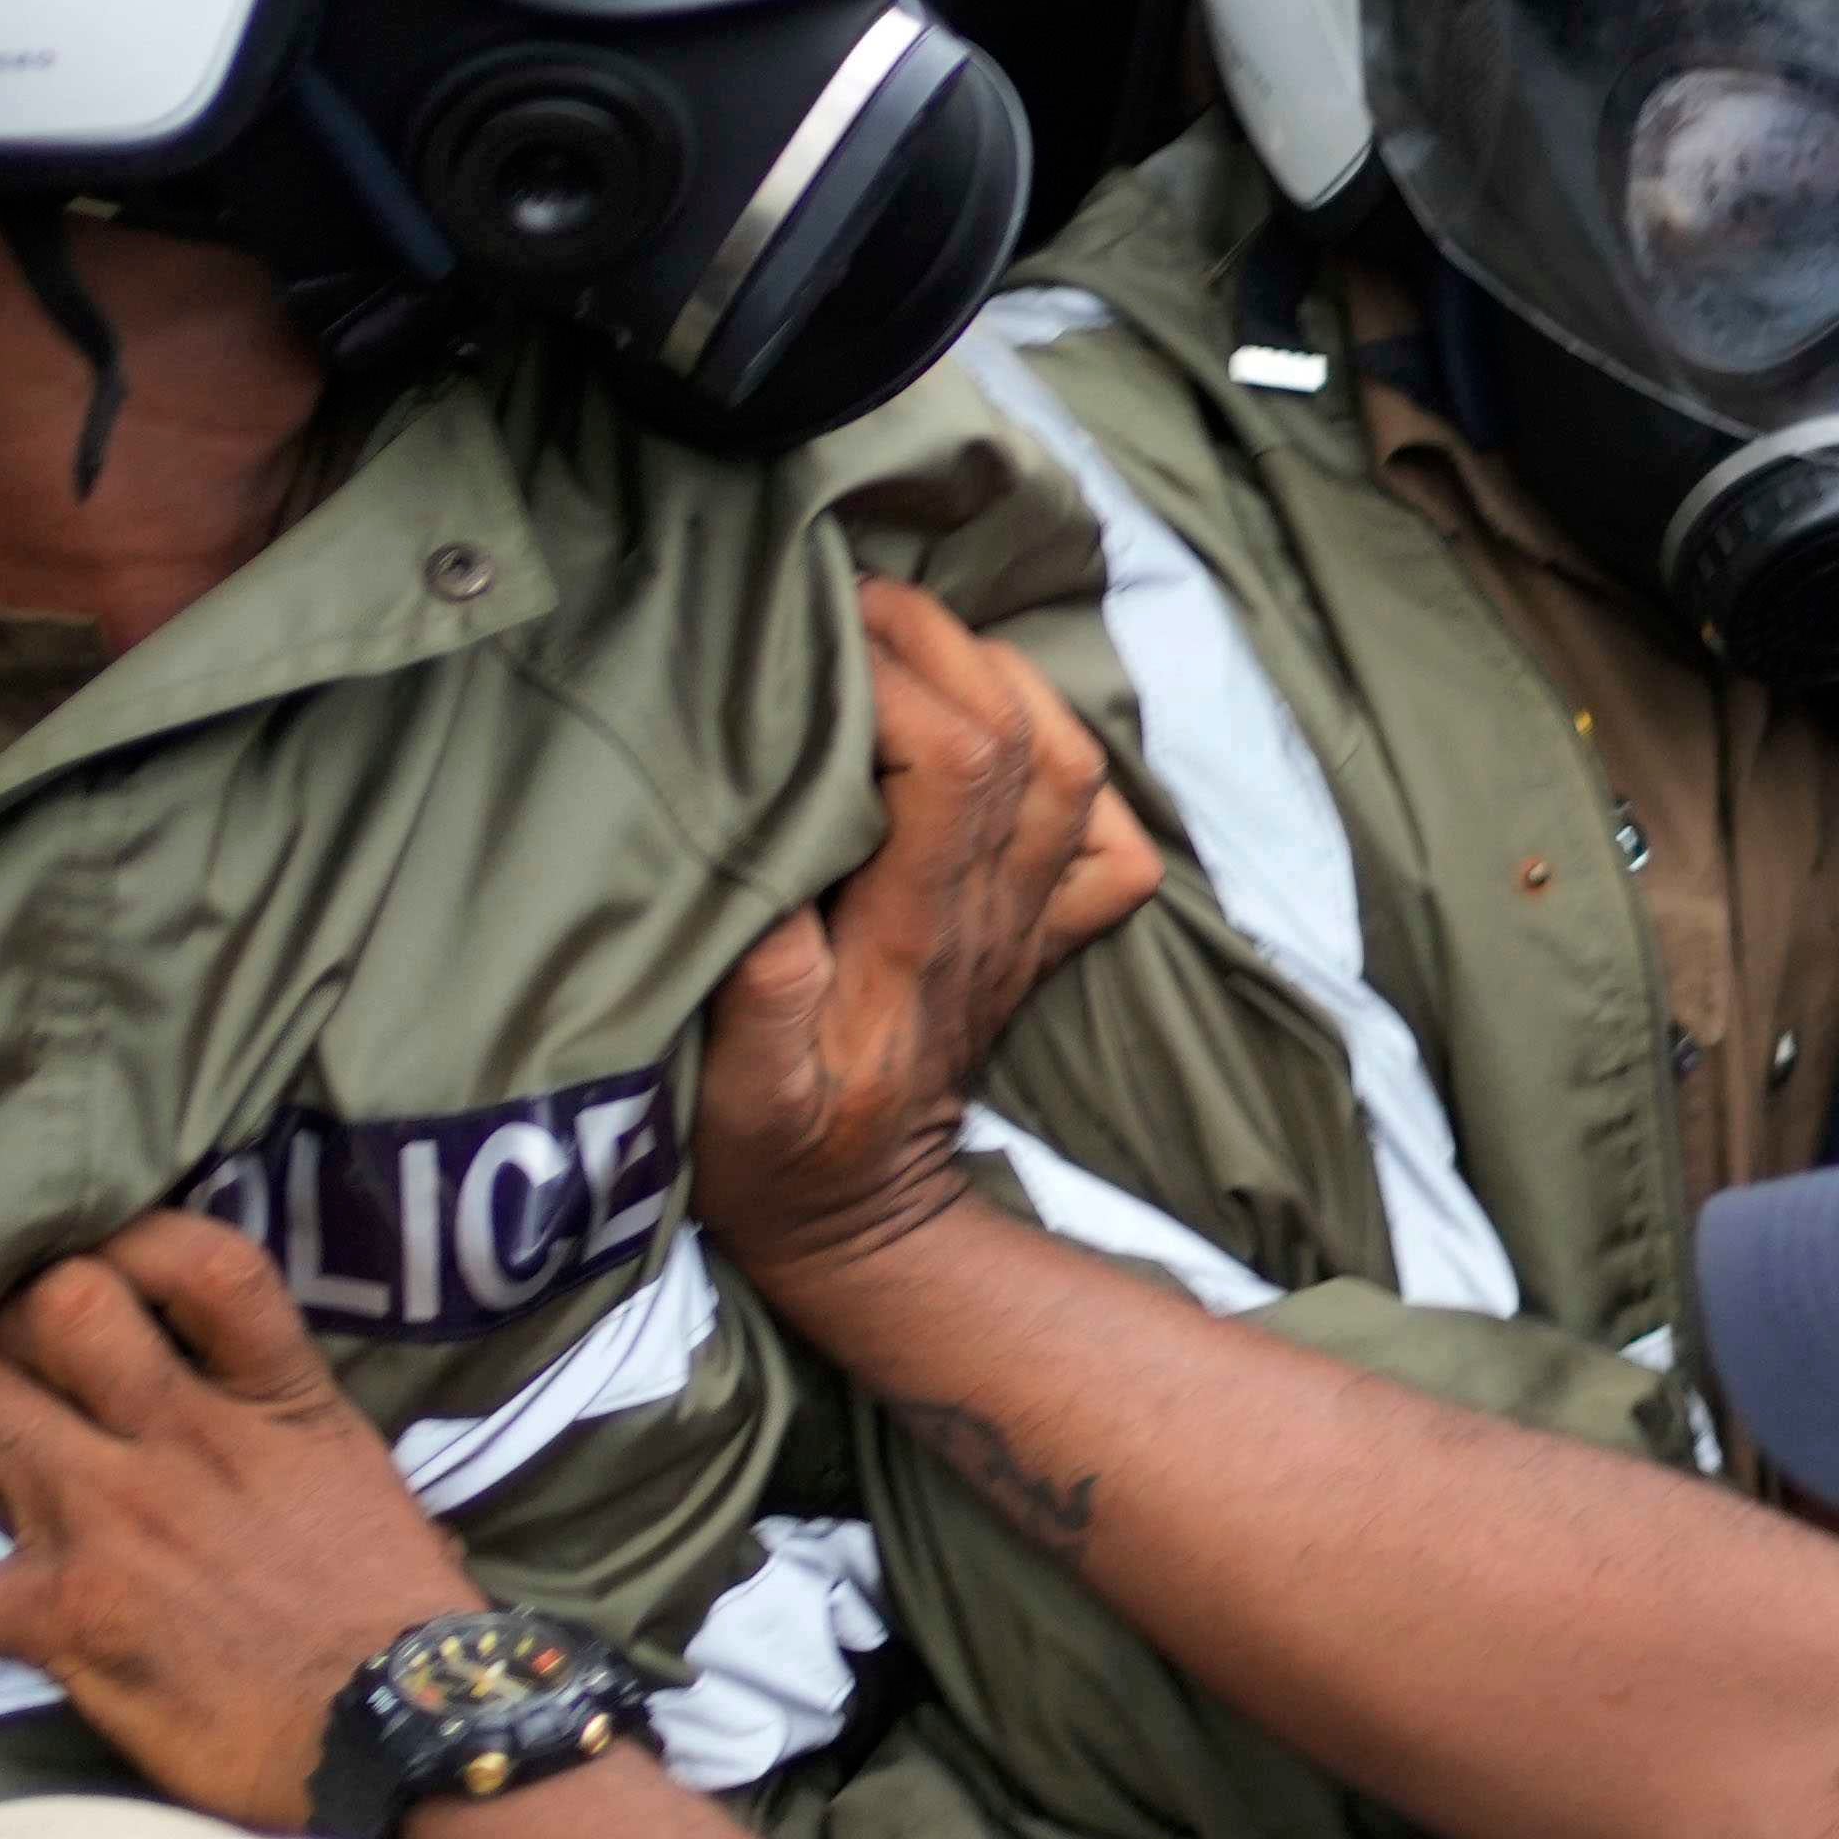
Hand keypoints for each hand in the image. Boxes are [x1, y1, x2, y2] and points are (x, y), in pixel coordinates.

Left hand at [0, 1209, 481, 1828]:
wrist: (418, 1734)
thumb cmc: (407, 1622)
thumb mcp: (368, 1487)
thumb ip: (296, 1437)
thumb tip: (263, 1441)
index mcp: (274, 1402)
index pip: (193, 1261)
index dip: (131, 1245)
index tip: (109, 1266)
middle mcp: (180, 1440)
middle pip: (47, 1315)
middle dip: (14, 1329)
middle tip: (17, 1371)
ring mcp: (112, 1524)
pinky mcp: (64, 1620)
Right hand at [694, 584, 1161, 1312]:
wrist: (866, 1235)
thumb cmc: (777, 1162)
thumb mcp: (737, 1092)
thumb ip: (759, 986)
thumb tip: (775, 871)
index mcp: (918, 938)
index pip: (948, 764)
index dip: (887, 681)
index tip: (800, 641)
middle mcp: (992, 917)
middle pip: (1018, 736)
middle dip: (937, 645)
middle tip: (840, 603)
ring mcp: (1026, 926)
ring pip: (1068, 766)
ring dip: (998, 679)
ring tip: (904, 637)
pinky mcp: (1035, 940)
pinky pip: (1101, 839)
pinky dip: (1066, 770)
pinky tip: (996, 737)